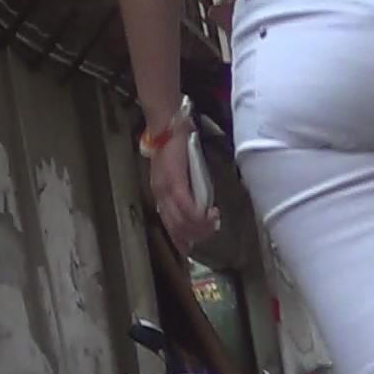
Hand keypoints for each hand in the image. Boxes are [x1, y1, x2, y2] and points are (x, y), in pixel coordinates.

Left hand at [149, 132, 219, 255]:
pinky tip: (211, 214)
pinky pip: (187, 209)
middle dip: (195, 236)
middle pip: (176, 228)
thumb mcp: (177, 170)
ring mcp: (166, 191)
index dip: (180, 239)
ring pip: (182, 222)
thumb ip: (183, 186)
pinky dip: (200, 216)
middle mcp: (160, 195)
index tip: (191, 247)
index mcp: (160, 193)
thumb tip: (196, 201)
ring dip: (201, 227)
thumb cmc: (175, 144)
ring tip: (214, 223)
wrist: (168, 125)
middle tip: (211, 232)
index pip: (169, 224)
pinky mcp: (175, 184)